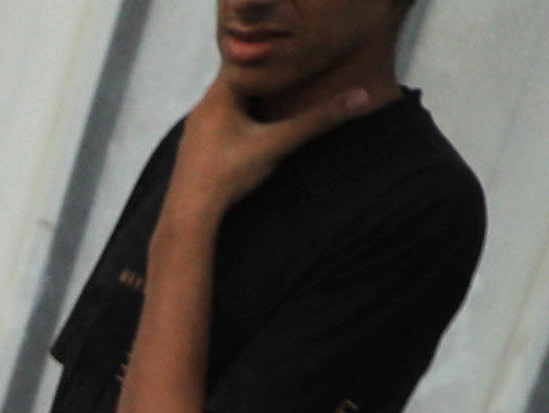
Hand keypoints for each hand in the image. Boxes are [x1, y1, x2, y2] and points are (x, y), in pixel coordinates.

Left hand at [177, 52, 399, 211]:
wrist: (189, 214)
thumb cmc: (230, 173)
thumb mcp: (277, 143)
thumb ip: (317, 120)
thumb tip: (359, 97)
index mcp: (220, 95)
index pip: (247, 63)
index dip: (271, 63)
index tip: (294, 66)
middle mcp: (202, 106)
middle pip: (237, 83)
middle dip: (263, 84)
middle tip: (290, 84)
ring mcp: (194, 128)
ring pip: (226, 105)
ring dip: (249, 105)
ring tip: (274, 107)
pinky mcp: (193, 148)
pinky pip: (217, 125)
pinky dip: (235, 123)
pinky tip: (249, 135)